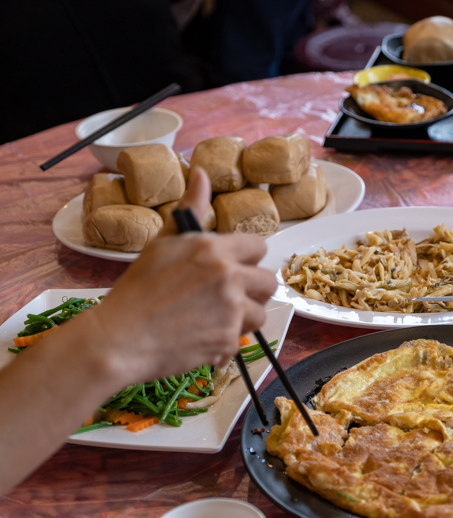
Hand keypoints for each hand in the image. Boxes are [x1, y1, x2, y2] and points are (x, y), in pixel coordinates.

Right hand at [92, 167, 276, 381]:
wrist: (119, 340)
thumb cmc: (137, 292)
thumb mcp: (162, 244)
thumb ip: (190, 211)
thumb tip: (201, 174)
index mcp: (213, 249)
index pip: (258, 246)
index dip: (247, 258)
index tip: (233, 268)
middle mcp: (228, 276)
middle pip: (268, 281)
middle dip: (252, 290)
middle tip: (226, 297)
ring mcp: (232, 309)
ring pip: (260, 312)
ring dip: (242, 318)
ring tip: (212, 319)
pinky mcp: (229, 338)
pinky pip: (242, 339)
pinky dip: (225, 342)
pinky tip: (201, 338)